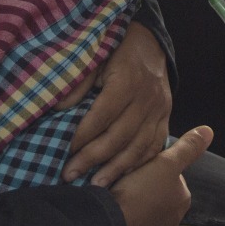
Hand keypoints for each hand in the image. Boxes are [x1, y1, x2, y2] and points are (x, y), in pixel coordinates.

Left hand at [67, 25, 169, 184]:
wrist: (150, 39)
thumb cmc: (116, 47)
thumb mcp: (96, 55)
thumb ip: (79, 83)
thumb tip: (58, 110)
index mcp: (128, 81)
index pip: (102, 115)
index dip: (82, 135)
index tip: (62, 150)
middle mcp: (147, 98)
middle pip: (119, 135)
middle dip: (93, 158)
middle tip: (69, 175)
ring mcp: (160, 109)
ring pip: (139, 146)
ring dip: (115, 169)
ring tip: (95, 186)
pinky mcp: (166, 117)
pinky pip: (155, 146)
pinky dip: (138, 164)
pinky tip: (122, 177)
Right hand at [108, 125, 210, 225]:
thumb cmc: (139, 192)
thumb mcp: (165, 162)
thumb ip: (187, 148)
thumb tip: (209, 131)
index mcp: (182, 199)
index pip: (169, 177)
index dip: (153, 169)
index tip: (137, 168)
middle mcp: (174, 221)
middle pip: (158, 197)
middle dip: (145, 191)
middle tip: (125, 183)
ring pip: (145, 216)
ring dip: (135, 210)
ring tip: (118, 200)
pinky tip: (117, 220)